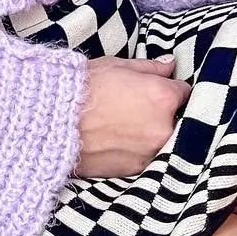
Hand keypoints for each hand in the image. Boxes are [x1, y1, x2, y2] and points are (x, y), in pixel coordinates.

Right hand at [73, 55, 189, 177]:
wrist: (53, 121)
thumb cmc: (83, 88)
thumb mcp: (117, 66)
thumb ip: (150, 67)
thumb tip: (169, 66)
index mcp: (163, 96)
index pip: (184, 91)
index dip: (169, 88)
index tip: (156, 89)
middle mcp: (164, 127)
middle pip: (177, 119)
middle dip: (164, 113)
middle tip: (138, 107)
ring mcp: (151, 152)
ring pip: (163, 140)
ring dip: (152, 133)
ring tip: (126, 125)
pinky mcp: (136, 170)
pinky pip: (147, 156)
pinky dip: (138, 149)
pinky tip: (119, 139)